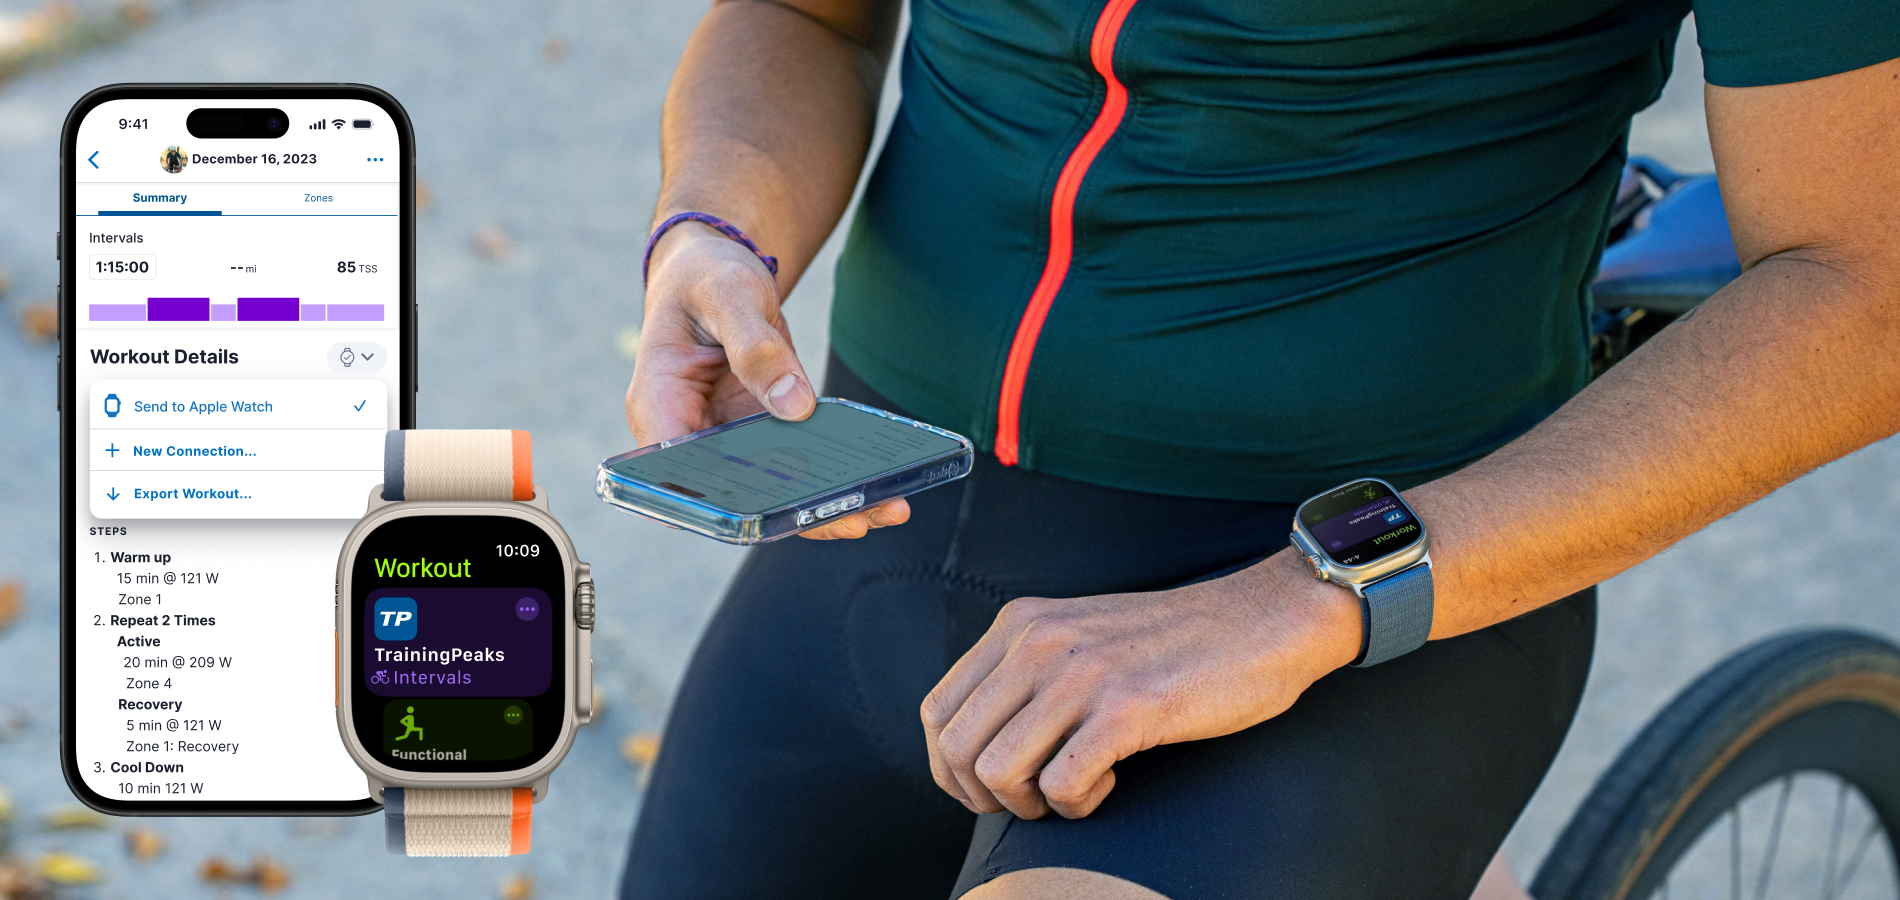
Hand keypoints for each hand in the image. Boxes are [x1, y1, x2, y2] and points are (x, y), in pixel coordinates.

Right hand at [626, 222, 906, 538]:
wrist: (716, 270)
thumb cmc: (706, 278)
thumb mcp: (728, 296)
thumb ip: (755, 347)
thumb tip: (794, 406)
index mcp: (659, 406)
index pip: (678, 475)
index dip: (722, 504)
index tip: (773, 514)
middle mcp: (690, 435)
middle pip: (735, 495)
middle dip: (794, 513)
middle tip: (854, 519)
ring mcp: (726, 440)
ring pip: (772, 491)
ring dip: (826, 506)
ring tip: (885, 507)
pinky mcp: (761, 434)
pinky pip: (796, 468)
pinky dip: (834, 479)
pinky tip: (880, 485)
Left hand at [920, 551, 1362, 818]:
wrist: (1260, 622)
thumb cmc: (1172, 643)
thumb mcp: (1076, 636)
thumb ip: (1025, 671)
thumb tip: (979, 743)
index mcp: (1019, 624)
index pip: (936, 711)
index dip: (949, 770)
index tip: (989, 790)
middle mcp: (1038, 643)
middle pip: (958, 748)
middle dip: (987, 796)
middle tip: (1035, 799)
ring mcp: (1081, 674)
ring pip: (999, 771)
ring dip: (1033, 803)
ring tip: (1076, 790)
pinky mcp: (1127, 708)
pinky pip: (1062, 785)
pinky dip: (1078, 803)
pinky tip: (1111, 783)